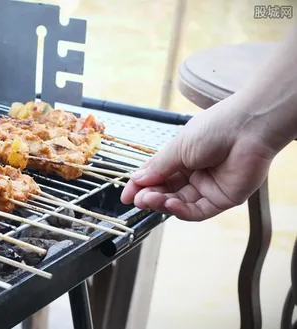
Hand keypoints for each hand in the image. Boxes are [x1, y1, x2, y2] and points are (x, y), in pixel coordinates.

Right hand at [120, 100, 276, 220]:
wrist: (247, 128)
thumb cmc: (214, 129)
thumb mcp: (177, 148)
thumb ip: (158, 167)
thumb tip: (137, 179)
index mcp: (181, 158)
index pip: (156, 176)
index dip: (140, 186)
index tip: (126, 196)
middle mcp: (193, 174)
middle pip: (166, 192)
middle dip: (150, 196)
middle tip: (138, 199)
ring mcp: (207, 188)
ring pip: (179, 203)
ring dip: (162, 203)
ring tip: (149, 199)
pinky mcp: (222, 199)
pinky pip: (197, 211)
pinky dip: (181, 211)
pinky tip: (169, 204)